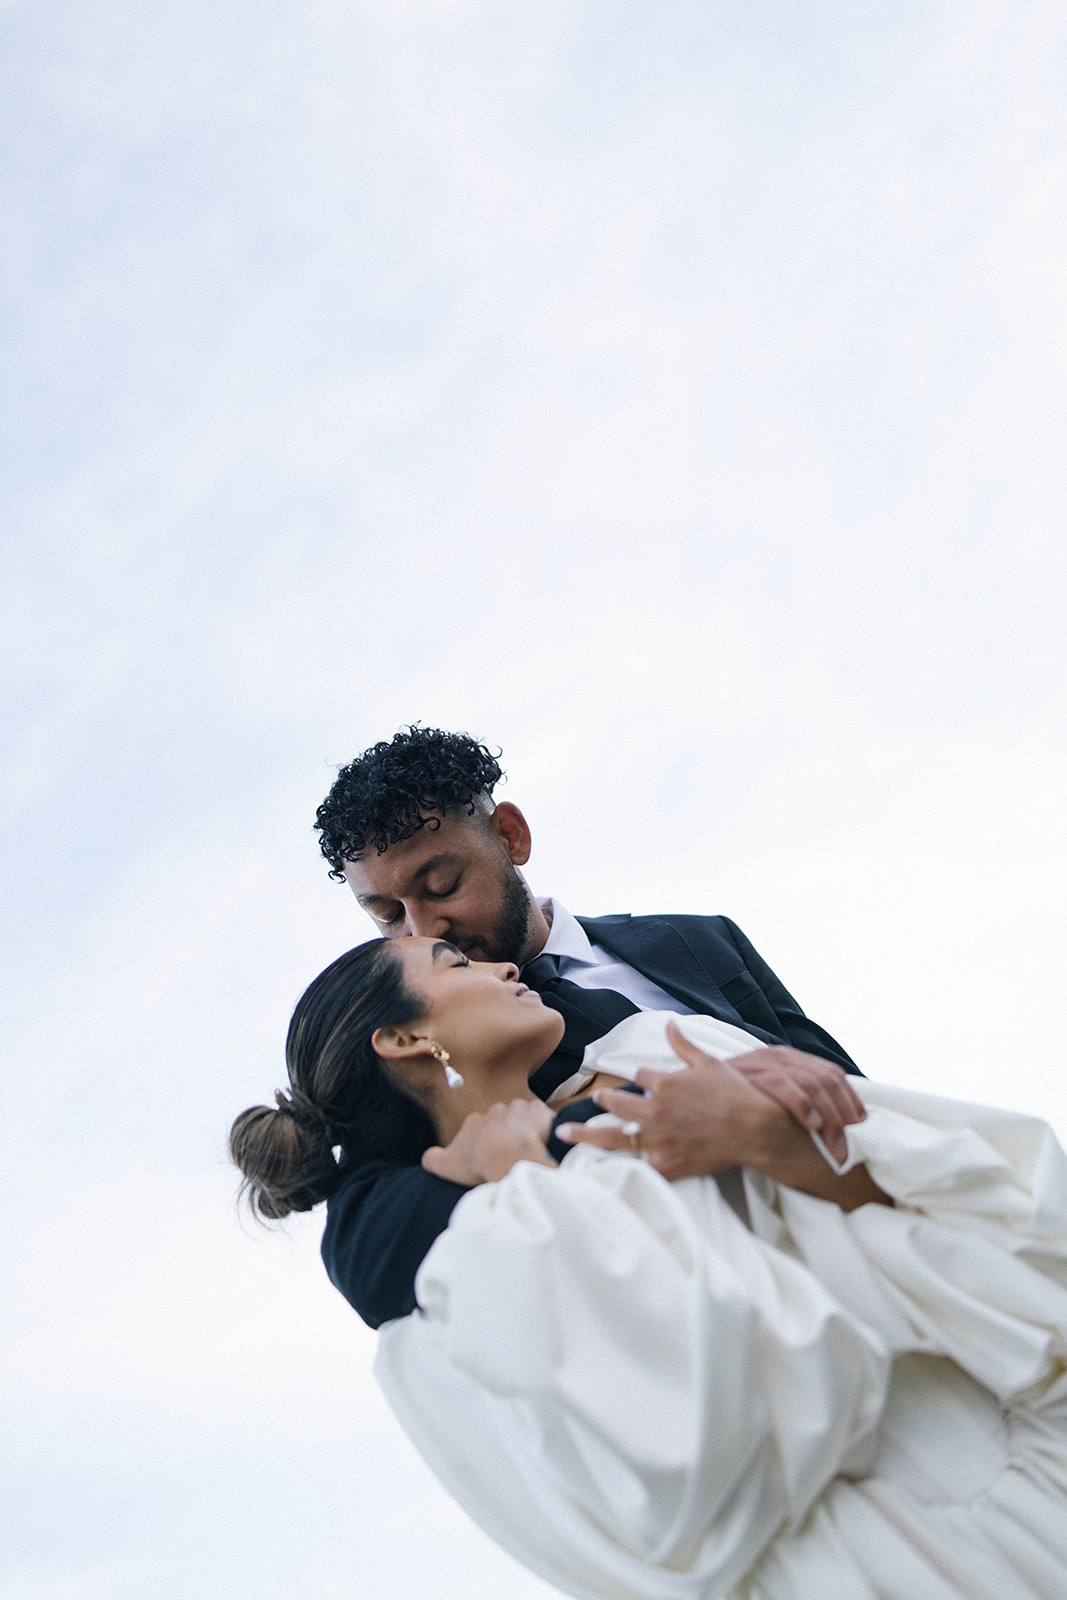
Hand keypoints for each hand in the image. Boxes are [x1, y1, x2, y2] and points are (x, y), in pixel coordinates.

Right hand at [422, 1098, 556, 1185]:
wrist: (506, 1156)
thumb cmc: (477, 1162)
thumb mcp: (445, 1165)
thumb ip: (432, 1159)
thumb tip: (427, 1157)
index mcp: (474, 1121)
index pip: (479, 1128)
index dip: (484, 1143)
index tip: (488, 1157)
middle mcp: (495, 1110)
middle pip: (501, 1121)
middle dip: (505, 1134)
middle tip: (508, 1154)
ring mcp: (517, 1109)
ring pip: (521, 1117)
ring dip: (524, 1129)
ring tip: (525, 1149)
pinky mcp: (538, 1113)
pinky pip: (542, 1116)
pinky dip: (542, 1125)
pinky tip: (541, 1140)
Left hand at [558, 1022, 887, 1210]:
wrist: (758, 1129)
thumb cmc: (737, 1094)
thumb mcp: (711, 1063)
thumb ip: (684, 1046)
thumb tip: (669, 1025)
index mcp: (665, 1081)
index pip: (638, 1078)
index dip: (634, 1081)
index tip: (627, 1084)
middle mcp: (656, 1109)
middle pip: (616, 1104)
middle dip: (599, 1104)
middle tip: (579, 1108)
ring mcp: (660, 1138)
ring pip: (615, 1136)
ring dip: (587, 1134)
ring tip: (565, 1134)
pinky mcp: (669, 1163)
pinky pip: (637, 1165)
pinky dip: (618, 1166)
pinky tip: (599, 1169)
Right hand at [728, 1046, 863, 1163]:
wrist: (688, 1091)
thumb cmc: (730, 1100)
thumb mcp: (761, 1091)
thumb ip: (793, 1095)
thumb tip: (831, 1116)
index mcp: (787, 1057)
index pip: (832, 1073)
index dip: (850, 1100)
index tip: (859, 1125)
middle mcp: (780, 1056)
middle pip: (827, 1080)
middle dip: (842, 1116)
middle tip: (847, 1149)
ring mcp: (765, 1063)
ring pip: (812, 1084)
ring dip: (829, 1119)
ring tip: (836, 1148)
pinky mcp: (751, 1074)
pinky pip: (784, 1085)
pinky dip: (801, 1102)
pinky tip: (811, 1123)